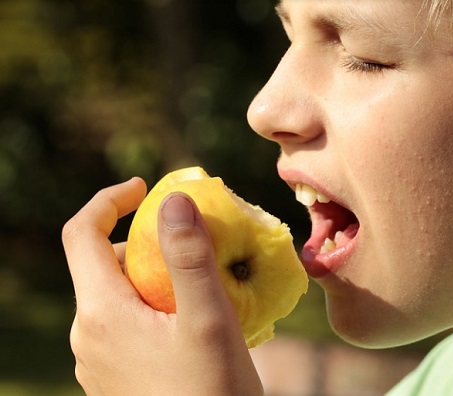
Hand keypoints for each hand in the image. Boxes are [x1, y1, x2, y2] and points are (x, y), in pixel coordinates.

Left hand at [62, 178, 262, 394]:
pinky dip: (150, 305)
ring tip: (196, 284)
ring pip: (115, 295)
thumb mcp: (208, 321)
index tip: (145, 189)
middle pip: (102, 264)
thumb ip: (189, 257)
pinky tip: (189, 321)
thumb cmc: (212, 391)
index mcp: (101, 313)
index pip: (82, 234)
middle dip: (141, 241)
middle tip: (189, 241)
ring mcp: (97, 361)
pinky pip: (123, 324)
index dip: (108, 200)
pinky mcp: (114, 377)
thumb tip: (174, 199)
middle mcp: (88, 336)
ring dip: (149, 275)